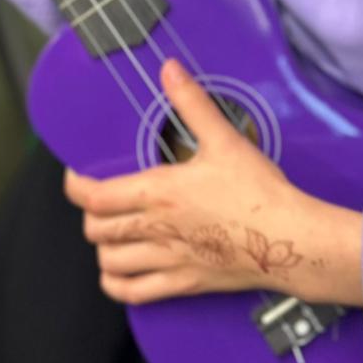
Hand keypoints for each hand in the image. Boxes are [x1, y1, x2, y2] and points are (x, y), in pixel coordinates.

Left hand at [65, 60, 362, 307]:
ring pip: (109, 263)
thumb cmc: (258, 190)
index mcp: (159, 193)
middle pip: (96, 229)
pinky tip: (119, 273)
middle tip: (100, 201)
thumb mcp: (224, 139)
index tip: (76, 176)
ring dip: (103, 248)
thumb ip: (191, 103)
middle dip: (91, 214)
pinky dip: (116, 285)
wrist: (287, 238)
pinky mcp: (183, 284)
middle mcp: (155, 229)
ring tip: (112, 233)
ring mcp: (167, 260)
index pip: (95, 196)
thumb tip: (169, 69)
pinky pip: (133, 294)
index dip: (75, 186)